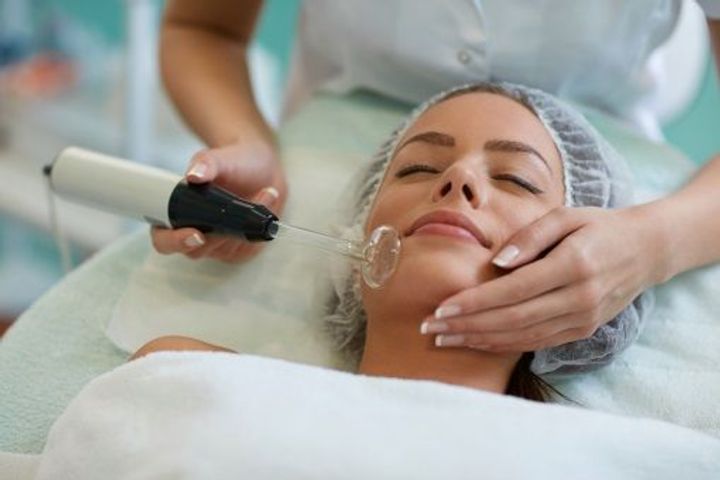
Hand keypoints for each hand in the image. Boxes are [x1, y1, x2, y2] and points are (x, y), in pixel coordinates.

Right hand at [151, 142, 286, 261]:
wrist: (260, 168)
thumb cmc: (232, 163)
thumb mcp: (218, 157)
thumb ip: (205, 163)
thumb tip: (194, 175)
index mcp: (175, 216)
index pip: (163, 240)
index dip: (175, 242)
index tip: (196, 234)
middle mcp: (194, 235)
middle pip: (197, 251)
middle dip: (219, 233)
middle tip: (240, 210)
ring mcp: (218, 245)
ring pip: (227, 247)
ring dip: (246, 223)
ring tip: (265, 191)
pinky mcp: (241, 248)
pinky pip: (249, 245)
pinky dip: (259, 225)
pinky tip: (268, 201)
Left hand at [420, 206, 664, 351]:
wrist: (645, 250)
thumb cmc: (597, 226)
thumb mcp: (566, 216)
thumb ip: (530, 237)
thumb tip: (495, 263)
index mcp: (573, 266)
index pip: (514, 291)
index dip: (475, 302)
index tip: (440, 308)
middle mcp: (579, 299)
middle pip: (512, 319)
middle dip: (466, 326)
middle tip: (428, 329)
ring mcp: (582, 320)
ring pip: (521, 337)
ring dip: (478, 340)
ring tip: (443, 339)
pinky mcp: (581, 331)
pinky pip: (535, 343)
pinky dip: (502, 345)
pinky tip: (475, 342)